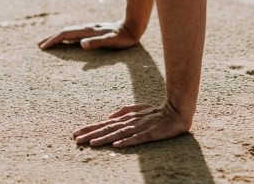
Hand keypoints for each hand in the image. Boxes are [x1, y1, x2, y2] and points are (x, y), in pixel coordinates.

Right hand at [37, 21, 139, 50]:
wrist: (133, 26)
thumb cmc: (123, 38)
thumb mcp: (111, 41)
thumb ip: (97, 42)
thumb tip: (81, 44)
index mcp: (88, 31)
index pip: (66, 34)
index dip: (54, 40)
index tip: (43, 47)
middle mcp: (87, 28)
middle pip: (65, 32)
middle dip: (52, 38)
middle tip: (39, 45)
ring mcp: (90, 29)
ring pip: (70, 32)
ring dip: (58, 37)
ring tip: (49, 43)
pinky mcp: (94, 31)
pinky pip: (76, 34)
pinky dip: (67, 37)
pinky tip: (67, 41)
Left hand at [73, 102, 190, 147]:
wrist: (177, 111)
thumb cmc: (157, 112)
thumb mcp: (139, 109)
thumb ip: (124, 111)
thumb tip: (108, 117)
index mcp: (126, 118)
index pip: (104, 124)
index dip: (90, 128)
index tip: (76, 133)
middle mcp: (130, 122)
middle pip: (107, 129)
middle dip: (91, 134)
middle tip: (76, 139)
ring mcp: (140, 127)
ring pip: (118, 134)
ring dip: (104, 138)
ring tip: (91, 143)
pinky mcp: (150, 133)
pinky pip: (137, 138)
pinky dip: (126, 141)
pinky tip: (116, 145)